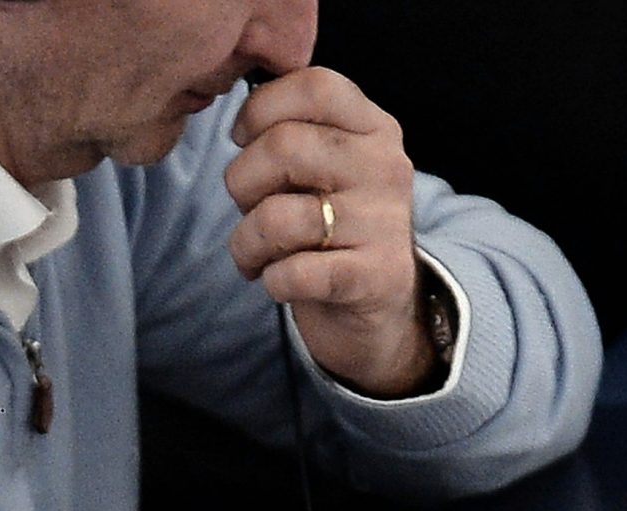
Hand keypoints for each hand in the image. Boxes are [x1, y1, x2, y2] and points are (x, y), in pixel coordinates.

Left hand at [225, 68, 434, 397]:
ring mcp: (384, 222)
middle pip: (283, 146)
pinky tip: (279, 282)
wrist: (380, 309)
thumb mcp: (322, 168)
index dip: (260, 108)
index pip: (313, 86)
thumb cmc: (332, 228)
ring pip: (278, 216)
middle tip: (247, 208)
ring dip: (246, 242)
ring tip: (255, 255)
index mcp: (373, 128)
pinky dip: (272, 281)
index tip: (242, 139)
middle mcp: (385, 166)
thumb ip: (291, 132)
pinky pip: (293, 273)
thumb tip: (241, 121)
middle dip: (241, 182)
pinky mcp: (375, 278)